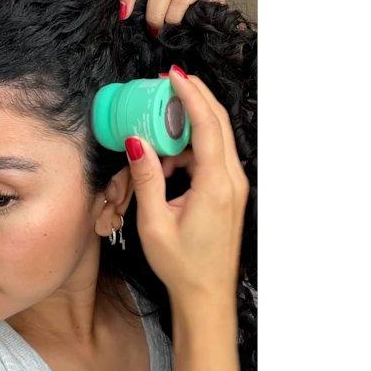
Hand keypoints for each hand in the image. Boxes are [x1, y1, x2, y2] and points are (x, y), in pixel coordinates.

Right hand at [122, 65, 248, 303]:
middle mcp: (231, 180)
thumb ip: (147, 178)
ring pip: (214, 139)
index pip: (208, 125)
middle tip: (166, 83)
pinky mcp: (229, 192)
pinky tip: (166, 166)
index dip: (191, 95)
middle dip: (193, 98)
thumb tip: (137, 141)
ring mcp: (234, 186)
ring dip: (186, 130)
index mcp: (216, 185)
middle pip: (217, 123)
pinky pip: (211, 158)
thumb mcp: (154, 222)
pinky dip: (189, 151)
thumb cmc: (181, 265)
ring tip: (155, 138)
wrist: (206, 294)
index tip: (173, 75)